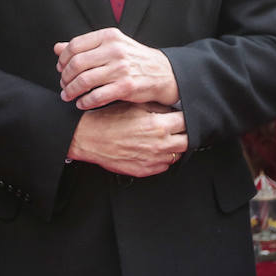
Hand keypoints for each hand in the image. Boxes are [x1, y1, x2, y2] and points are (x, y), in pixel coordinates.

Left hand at [54, 27, 179, 109]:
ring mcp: (121, 68)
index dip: (63, 59)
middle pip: (77, 64)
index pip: (75, 45)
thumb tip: (57, 48)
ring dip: (71, 91)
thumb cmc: (133, 59)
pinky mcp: (126, 86)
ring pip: (84, 81)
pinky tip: (82, 103)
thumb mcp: (111, 46)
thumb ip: (84, 47)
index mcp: (109, 36)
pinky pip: (97, 96)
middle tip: (63, 85)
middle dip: (65, 77)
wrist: (163, 72)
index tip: (60, 68)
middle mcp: (115, 50)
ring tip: (68, 96)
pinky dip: (84, 102)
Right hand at [66, 102, 186, 176]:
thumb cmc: (108, 120)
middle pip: (186, 141)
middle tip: (175, 128)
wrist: (88, 137)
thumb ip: (156, 107)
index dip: (185, 117)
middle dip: (183, 134)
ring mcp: (152, 160)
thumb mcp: (134, 105)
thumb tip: (171, 109)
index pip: (186, 122)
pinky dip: (162, 158)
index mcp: (157, 125)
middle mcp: (158, 144)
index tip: (182, 116)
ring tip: (162, 139)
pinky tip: (152, 149)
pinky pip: (163, 166)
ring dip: (173, 147)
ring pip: (177, 155)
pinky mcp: (144, 170)